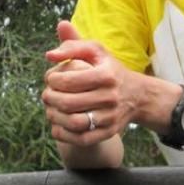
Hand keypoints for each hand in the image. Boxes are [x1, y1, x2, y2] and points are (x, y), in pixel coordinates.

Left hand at [42, 21, 139, 145]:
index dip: (52, 80)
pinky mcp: (109, 132)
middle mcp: (111, 97)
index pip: (69, 80)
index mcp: (106, 75)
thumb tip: (48, 55)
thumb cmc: (108, 68)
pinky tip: (57, 124)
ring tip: (50, 109)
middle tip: (46, 94)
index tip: (50, 78)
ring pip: (74, 123)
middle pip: (69, 103)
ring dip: (55, 117)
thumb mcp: (96, 50)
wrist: (137, 95)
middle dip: (50, 98)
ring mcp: (111, 117)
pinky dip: (64, 134)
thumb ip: (72, 45)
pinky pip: (81, 139)